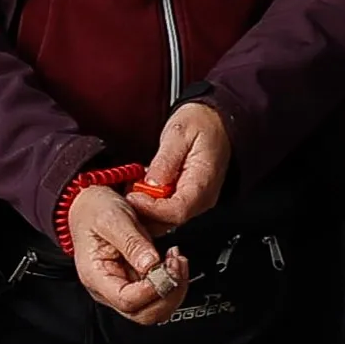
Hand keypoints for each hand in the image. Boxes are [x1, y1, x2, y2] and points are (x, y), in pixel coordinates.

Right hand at [69, 185, 191, 323]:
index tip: (166, 267)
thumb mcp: (113, 219)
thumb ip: (132, 243)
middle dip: (168, 292)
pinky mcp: (136, 283)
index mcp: (97, 277)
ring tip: (176, 261)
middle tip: (176, 265)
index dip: (153, 289)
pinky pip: (158, 296)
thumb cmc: (94, 211)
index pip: (128, 301)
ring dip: (173, 289)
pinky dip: (172, 282)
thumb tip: (151, 264)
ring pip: (155, 309)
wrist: (88, 205)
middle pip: (144, 314)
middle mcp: (109, 289)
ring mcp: (124, 288)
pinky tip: (172, 263)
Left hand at [137, 100, 231, 230]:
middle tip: (127, 192)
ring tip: (133, 188)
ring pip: (166, 220)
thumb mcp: (179, 133)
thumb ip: (165, 160)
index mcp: (203, 182)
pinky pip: (167, 212)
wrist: (217, 123)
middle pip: (170, 220)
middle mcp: (202, 198)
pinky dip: (150, 206)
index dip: (151, 209)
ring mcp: (196, 202)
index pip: (177, 210)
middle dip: (144, 211)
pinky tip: (142, 190)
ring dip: (145, 209)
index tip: (132, 196)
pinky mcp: (188, 201)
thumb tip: (152, 183)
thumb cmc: (202, 124)